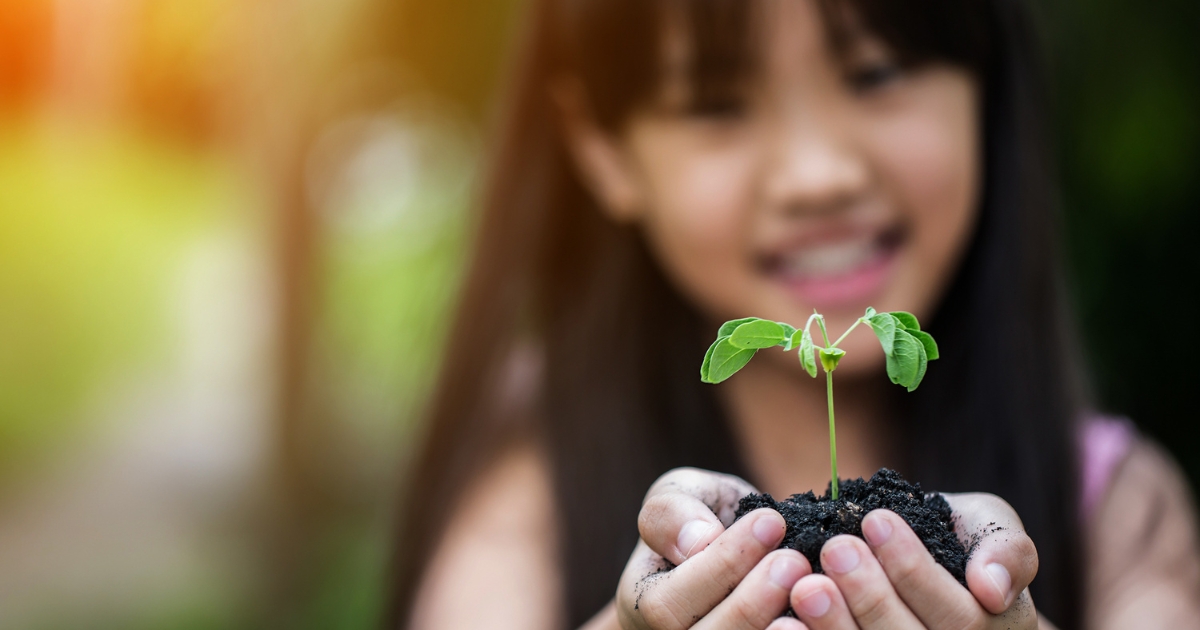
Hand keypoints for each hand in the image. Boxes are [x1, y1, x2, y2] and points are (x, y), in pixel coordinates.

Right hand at [613, 467, 812, 629]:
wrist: (737, 548)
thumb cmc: (701, 518)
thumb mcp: (678, 494)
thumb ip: (672, 511)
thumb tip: (697, 540)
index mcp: (644, 603)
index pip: (669, 603)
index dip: (721, 565)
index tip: (770, 521)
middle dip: (750, 601)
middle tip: (793, 560)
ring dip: (774, 620)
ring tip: (807, 579)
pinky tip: (817, 610)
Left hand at [788, 492, 1039, 629]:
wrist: (920, 561)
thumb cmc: (959, 540)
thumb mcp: (992, 528)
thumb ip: (1006, 549)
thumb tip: (992, 588)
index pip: (960, 615)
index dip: (915, 571)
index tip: (877, 520)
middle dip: (871, 596)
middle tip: (836, 548)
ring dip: (836, 626)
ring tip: (806, 584)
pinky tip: (782, 624)